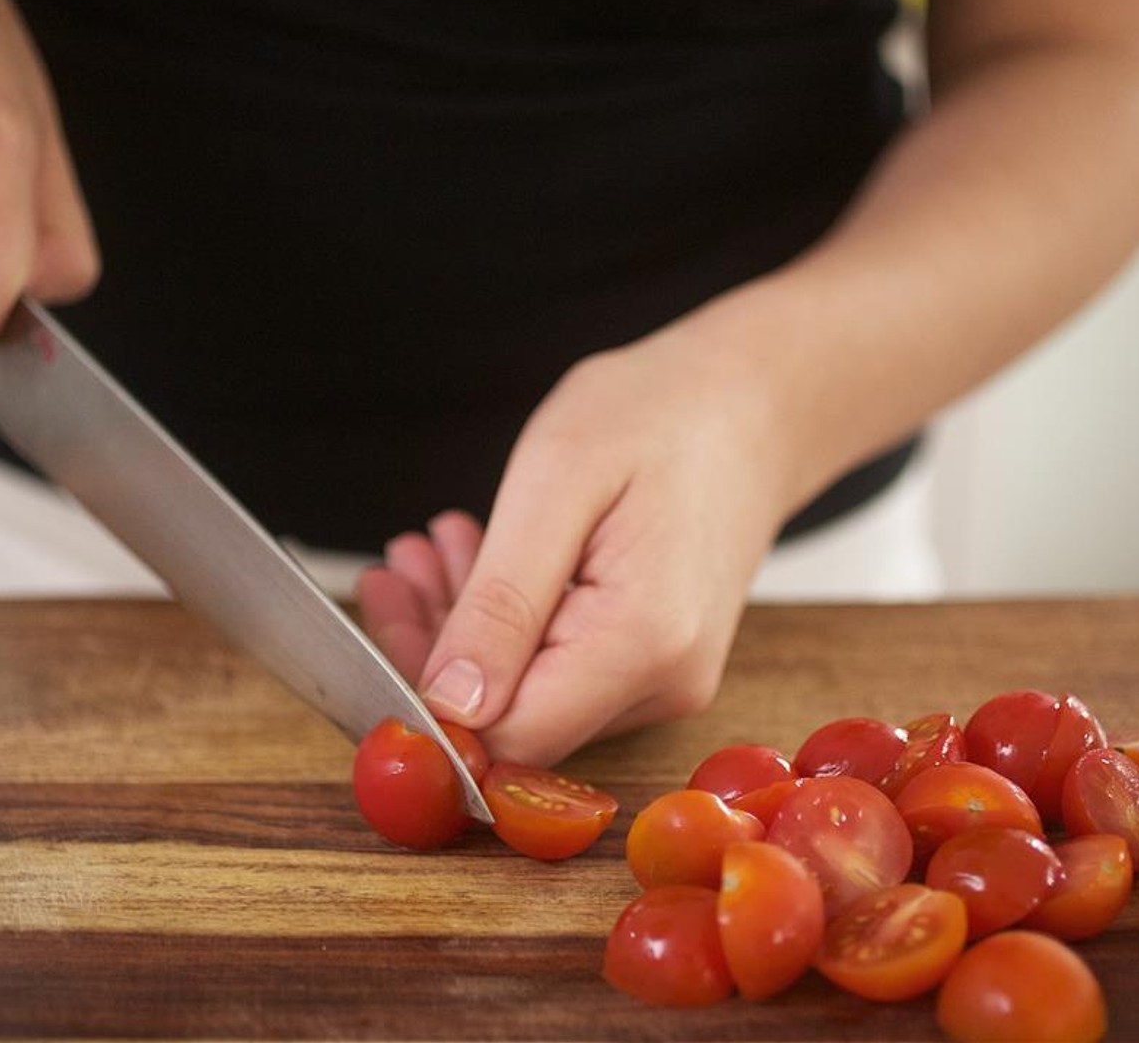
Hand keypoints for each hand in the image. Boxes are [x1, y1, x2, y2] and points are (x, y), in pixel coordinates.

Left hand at [357, 317, 799, 765]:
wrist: (754, 405)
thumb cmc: (662, 416)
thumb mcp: (559, 482)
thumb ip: (503, 602)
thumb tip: (448, 704)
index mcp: (644, 642)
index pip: (508, 734)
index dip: (428, 696)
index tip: (385, 607)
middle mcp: (665, 682)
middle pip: (513, 717)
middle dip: (436, 647)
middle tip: (397, 562)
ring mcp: (666, 679)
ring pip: (530, 693)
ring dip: (466, 626)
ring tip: (433, 545)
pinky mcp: (657, 664)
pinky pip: (560, 668)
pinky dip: (509, 620)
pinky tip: (480, 558)